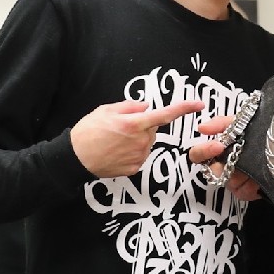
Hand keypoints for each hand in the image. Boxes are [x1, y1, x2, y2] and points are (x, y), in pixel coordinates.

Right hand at [71, 99, 203, 177]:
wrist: (75, 158)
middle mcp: (141, 141)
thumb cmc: (88, 131)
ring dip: (136, 139)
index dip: (184, 108)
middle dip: (142, 126)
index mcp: (134, 123)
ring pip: (146, 142)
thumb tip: (146, 106)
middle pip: (152, 129)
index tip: (199, 104)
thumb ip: (130, 106)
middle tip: (119, 128)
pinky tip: (116, 152)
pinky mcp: (135, 168)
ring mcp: (139, 156)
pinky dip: (131, 152)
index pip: (165, 114)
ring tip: (114, 141)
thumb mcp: (106, 110)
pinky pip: (140, 155)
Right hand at [189, 114, 260, 201]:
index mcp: (222, 148)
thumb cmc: (266, 134)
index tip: (218, 146)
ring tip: (254, 164)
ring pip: (227, 182)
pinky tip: (258, 177)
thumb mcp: (244, 123)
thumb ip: (222, 124)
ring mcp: (234, 179)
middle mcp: (225, 164)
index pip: (200, 154)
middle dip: (223, 165)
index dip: (204, 151)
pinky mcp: (244, 191)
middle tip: (236, 161)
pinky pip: (240, 191)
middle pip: (211, 171)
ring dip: (240, 173)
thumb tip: (202, 128)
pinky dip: (250, 184)